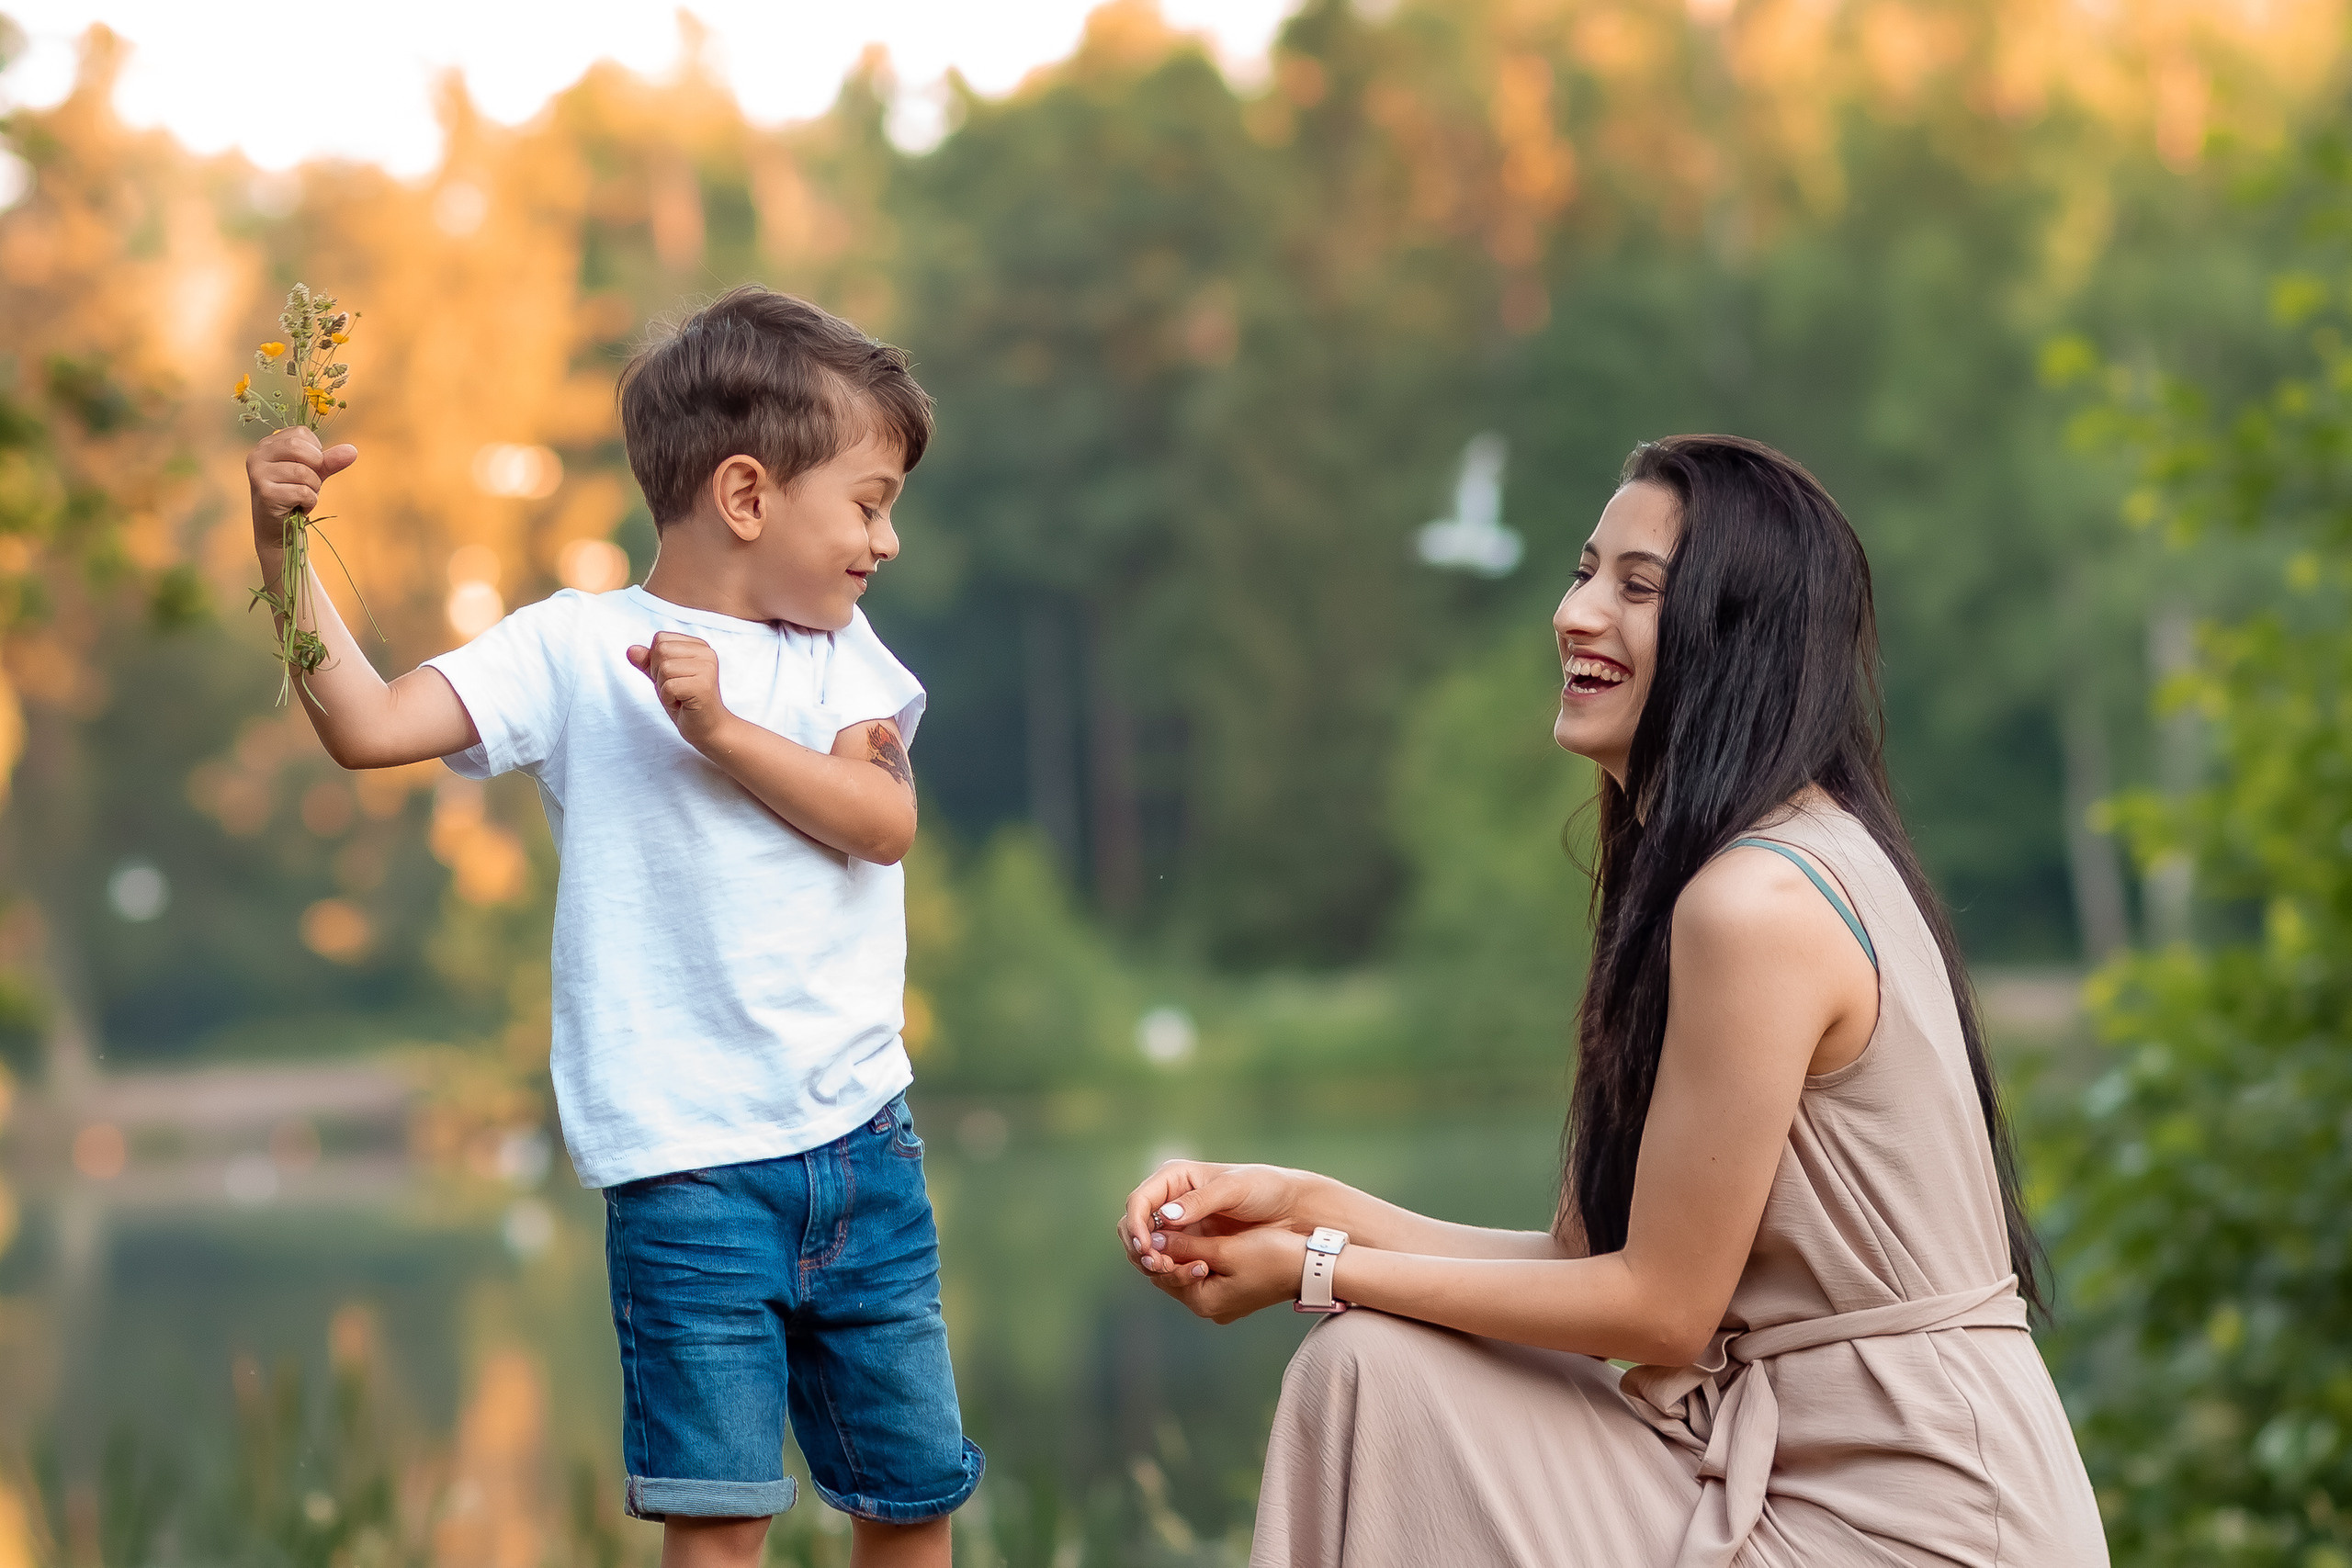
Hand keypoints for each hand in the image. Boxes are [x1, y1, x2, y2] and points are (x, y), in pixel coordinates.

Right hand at [247, 426, 356, 547]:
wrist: (279, 530)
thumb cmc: (295, 496)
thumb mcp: (315, 473)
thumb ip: (330, 460)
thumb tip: (352, 450)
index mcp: (267, 445)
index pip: (301, 433)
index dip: (316, 451)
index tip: (309, 467)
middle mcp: (257, 455)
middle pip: (298, 447)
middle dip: (315, 467)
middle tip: (309, 482)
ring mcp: (258, 474)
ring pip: (302, 472)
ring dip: (313, 488)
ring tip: (302, 496)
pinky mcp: (265, 493)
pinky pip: (302, 491)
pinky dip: (309, 501)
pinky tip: (298, 506)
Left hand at [627, 632, 729, 748]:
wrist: (707, 728)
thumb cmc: (686, 703)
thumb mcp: (662, 678)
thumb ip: (647, 662)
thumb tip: (631, 650)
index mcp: (698, 646)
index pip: (660, 639)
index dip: (656, 661)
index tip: (674, 678)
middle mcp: (706, 653)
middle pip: (661, 650)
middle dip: (659, 674)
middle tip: (676, 689)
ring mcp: (707, 669)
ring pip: (664, 668)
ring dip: (664, 688)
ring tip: (680, 697)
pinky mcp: (703, 686)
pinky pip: (669, 687)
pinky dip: (669, 699)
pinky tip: (682, 705)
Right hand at [1117, 1159, 1318, 1277]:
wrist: (1291, 1209)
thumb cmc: (1265, 1189)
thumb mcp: (1234, 1189)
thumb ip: (1201, 1201)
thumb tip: (1166, 1216)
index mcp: (1174, 1178)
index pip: (1139, 1201)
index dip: (1136, 1225)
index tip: (1147, 1247)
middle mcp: (1170, 1200)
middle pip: (1134, 1226)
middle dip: (1139, 1246)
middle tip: (1156, 1265)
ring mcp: (1178, 1225)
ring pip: (1147, 1247)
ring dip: (1150, 1262)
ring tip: (1167, 1272)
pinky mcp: (1190, 1245)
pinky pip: (1167, 1260)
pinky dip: (1167, 1269)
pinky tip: (1181, 1275)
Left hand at [1149, 1225, 1311, 1324]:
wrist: (1311, 1267)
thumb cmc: (1272, 1255)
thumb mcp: (1226, 1248)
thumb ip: (1187, 1245)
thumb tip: (1153, 1239)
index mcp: (1204, 1302)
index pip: (1163, 1274)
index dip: (1154, 1247)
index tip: (1154, 1220)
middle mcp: (1209, 1308)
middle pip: (1171, 1277)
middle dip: (1163, 1250)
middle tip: (1159, 1219)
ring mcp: (1221, 1303)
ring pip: (1186, 1274)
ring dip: (1179, 1251)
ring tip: (1175, 1222)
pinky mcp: (1231, 1293)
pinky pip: (1202, 1274)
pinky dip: (1195, 1256)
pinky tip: (1195, 1233)